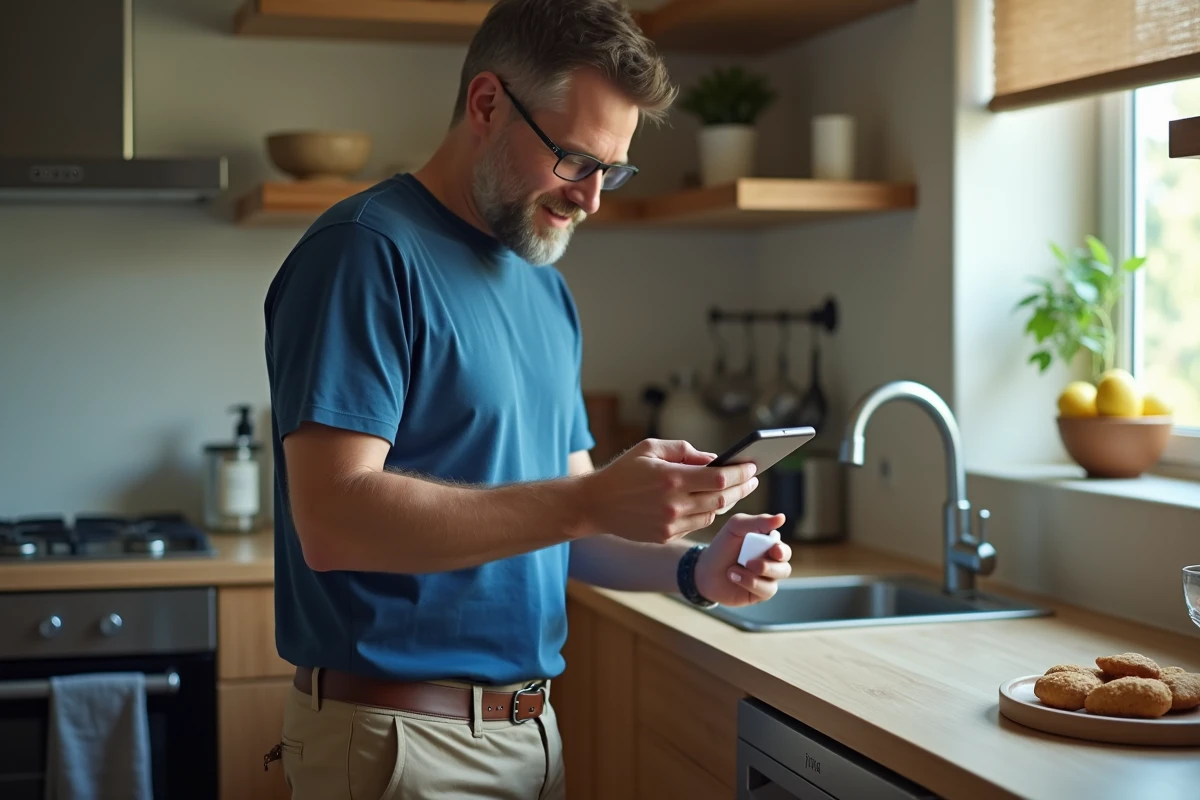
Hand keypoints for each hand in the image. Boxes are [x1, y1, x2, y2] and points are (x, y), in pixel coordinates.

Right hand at [577, 439, 758, 544]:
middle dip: (741, 487)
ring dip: (725, 502)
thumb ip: (684, 451)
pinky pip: (696, 525)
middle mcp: (673, 504)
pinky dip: (705, 513)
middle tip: (753, 479)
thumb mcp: (650, 448)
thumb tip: (714, 459)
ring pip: (711, 514)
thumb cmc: (623, 471)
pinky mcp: (665, 536)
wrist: (595, 504)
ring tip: (732, 490)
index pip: (719, 478)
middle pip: (721, 499)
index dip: (740, 472)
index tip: (753, 466)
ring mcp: (670, 524)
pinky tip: (708, 503)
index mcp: (671, 478)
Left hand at [693, 513, 791, 606]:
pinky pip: (767, 591)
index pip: (783, 550)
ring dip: (757, 574)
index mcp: (768, 545)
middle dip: (770, 566)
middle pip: (784, 567)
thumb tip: (782, 517)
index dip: (782, 551)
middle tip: (751, 564)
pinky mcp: (760, 593)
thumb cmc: (722, 546)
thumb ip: (758, 522)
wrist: (705, 571)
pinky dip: (750, 583)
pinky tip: (734, 576)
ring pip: (776, 581)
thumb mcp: (736, 527)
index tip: (774, 551)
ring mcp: (766, 579)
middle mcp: (771, 563)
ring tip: (734, 569)